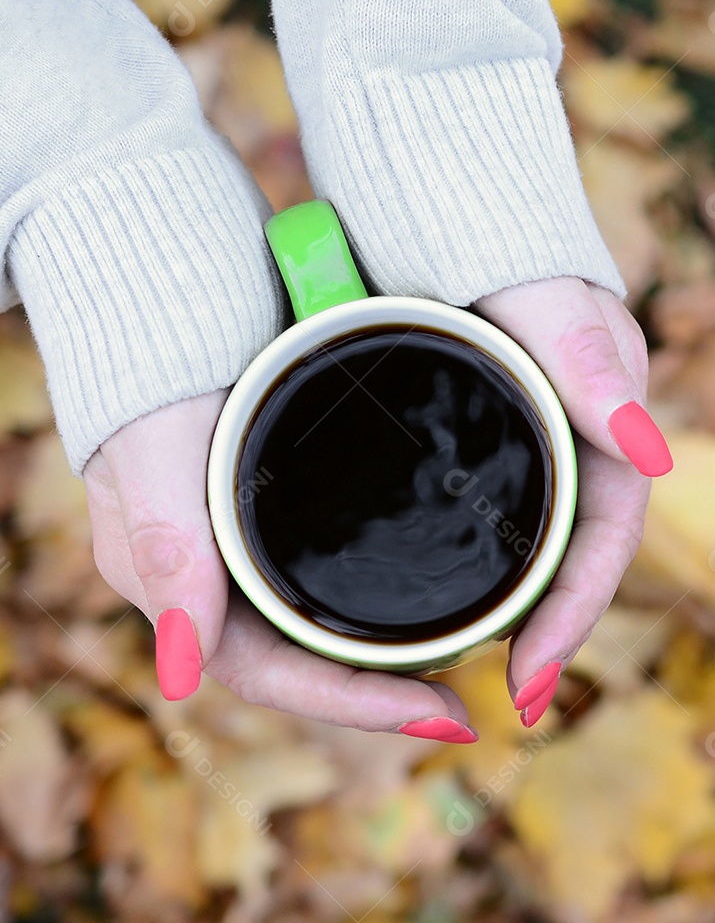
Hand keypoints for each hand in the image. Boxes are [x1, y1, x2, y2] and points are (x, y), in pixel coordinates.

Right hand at [83, 391, 476, 743]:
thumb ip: (166, 545)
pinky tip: (416, 587)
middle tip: (459, 705)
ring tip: (455, 658)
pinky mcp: (260, 507)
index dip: (350, 705)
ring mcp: (231, 543)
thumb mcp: (158, 450)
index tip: (437, 713)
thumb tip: (181, 672)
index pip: (265, 674)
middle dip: (374, 693)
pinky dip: (365, 595)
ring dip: (374, 653)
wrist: (165, 302)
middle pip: (293, 661)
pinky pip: (315, 573)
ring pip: (308, 624)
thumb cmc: (153, 369)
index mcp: (173, 582)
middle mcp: (202, 576)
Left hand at [476, 276, 670, 726]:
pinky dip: (487, 551)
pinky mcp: (488, 422)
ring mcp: (534, 428)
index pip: (606, 534)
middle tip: (508, 695)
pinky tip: (453, 582)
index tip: (529, 678)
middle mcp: (578, 428)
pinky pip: (500, 500)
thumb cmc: (497, 241)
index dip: (576, 610)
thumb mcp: (546, 298)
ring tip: (483, 664)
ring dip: (520, 599)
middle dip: (551, 626)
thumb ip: (589, 361)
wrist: (442, 201)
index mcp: (605, 412)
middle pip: (575, 546)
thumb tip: (648, 453)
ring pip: (540, 530)